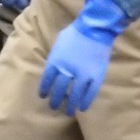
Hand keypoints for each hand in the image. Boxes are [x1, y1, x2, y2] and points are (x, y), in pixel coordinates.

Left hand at [39, 0, 129, 116]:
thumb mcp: (59, 42)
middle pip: (59, 90)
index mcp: (55, 61)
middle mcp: (66, 71)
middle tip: (54, 106)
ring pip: (74, 94)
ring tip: (68, 111)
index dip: (44, 89)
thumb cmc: (75, 32)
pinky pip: (90, 93)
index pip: (46, 80)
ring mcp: (82, 75)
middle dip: (55, 100)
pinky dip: (86, 101)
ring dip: (70, 105)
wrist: (95, 28)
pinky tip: (82, 107)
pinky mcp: (96, 76)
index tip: (44, 96)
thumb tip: (54, 65)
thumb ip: (56, 55)